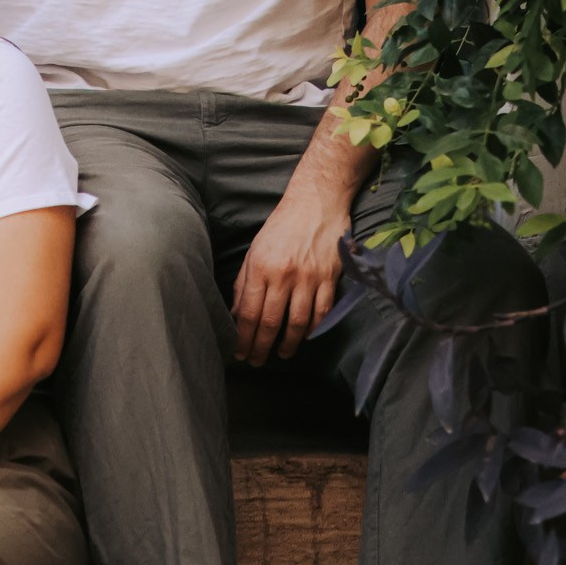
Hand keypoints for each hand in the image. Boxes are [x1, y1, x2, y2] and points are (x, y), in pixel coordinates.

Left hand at [232, 184, 349, 365]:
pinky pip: (321, 312)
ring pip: (297, 322)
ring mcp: (309, 278)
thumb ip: (244, 283)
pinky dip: (313, 329)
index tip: (239, 352)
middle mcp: (284, 275)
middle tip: (256, 361)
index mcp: (261, 267)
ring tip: (281, 354)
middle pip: (270, 322)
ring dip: (287, 344)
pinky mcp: (330, 278)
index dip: (242, 337)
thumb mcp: (255, 250)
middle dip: (261, 347)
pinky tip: (305, 337)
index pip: (248, 312)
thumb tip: (235, 313)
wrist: (316, 203)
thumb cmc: (281, 226)